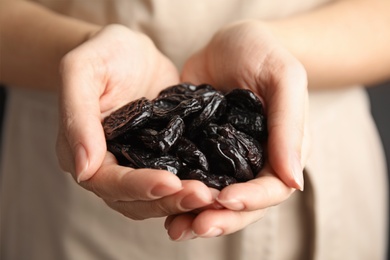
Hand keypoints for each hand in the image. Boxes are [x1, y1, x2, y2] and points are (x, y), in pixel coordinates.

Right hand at [56, 24, 213, 218]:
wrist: (130, 50)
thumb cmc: (104, 53)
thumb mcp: (82, 71)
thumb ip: (78, 116)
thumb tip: (84, 170)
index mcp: (84, 152)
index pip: (109, 182)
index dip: (139, 187)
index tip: (170, 183)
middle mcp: (110, 165)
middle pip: (136, 199)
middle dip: (169, 200)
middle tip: (203, 195)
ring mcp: (138, 163)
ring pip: (157, 196)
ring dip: (183, 200)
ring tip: (213, 194)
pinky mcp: (162, 155)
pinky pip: (176, 177)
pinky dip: (192, 184)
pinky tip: (217, 184)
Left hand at [166, 20, 309, 239]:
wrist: (229, 42)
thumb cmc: (263, 52)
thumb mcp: (284, 78)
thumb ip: (290, 126)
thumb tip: (294, 183)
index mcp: (281, 152)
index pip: (272, 189)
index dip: (251, 200)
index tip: (224, 200)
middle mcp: (253, 163)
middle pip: (241, 204)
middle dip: (220, 218)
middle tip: (194, 226)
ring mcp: (224, 160)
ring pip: (214, 199)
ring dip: (196, 216)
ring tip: (175, 229)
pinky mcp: (198, 151)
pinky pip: (191, 178)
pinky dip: (178, 194)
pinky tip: (161, 202)